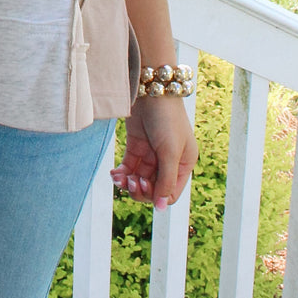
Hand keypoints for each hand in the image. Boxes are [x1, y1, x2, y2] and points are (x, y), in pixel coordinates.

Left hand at [112, 95, 196, 210]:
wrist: (150, 90)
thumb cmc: (167, 119)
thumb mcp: (170, 151)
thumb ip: (166, 180)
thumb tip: (161, 208)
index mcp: (184, 164)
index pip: (170, 193)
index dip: (156, 195)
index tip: (143, 185)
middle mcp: (169, 162)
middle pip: (153, 189)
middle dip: (140, 189)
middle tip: (130, 182)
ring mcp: (151, 155)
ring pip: (139, 180)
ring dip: (128, 183)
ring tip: (119, 179)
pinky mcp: (136, 147)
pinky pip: (129, 168)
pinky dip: (121, 174)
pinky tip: (114, 174)